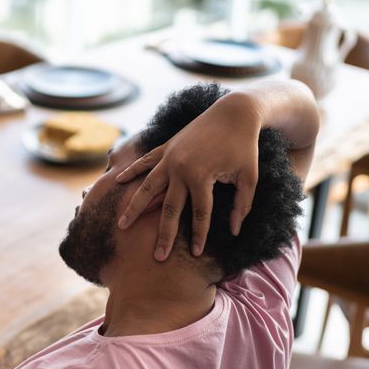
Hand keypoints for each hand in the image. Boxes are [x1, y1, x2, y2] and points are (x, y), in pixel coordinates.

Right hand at [116, 91, 260, 260]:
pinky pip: (146, 161)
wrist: (235, 112)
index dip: (200, 235)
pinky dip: (132, 170)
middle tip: (157, 257)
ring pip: (148, 187)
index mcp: (201, 177)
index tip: (198, 254)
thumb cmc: (245, 146)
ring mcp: (170, 157)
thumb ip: (242, 205)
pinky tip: (119, 180)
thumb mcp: (250, 177)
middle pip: (169, 208)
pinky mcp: (167, 146)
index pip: (199, 214)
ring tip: (122, 224)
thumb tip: (234, 230)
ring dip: (134, 207)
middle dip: (164, 234)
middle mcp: (180, 169)